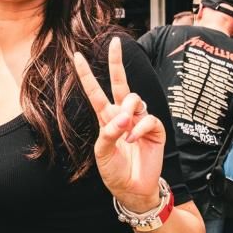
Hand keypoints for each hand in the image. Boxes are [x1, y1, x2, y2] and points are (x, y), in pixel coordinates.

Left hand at [73, 37, 166, 211]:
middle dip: (117, 62)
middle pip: (121, 83)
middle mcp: (123, 115)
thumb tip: (123, 116)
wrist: (132, 189)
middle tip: (116, 43)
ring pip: (134, 98)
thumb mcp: (102, 152)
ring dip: (127, 111)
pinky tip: (134, 139)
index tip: (77, 56)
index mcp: (106, 118)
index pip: (95, 92)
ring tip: (125, 129)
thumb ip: (109, 132)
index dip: (86, 75)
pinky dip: (139, 128)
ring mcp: (139, 120)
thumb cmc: (114, 170)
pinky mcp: (155, 129)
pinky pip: (148, 118)